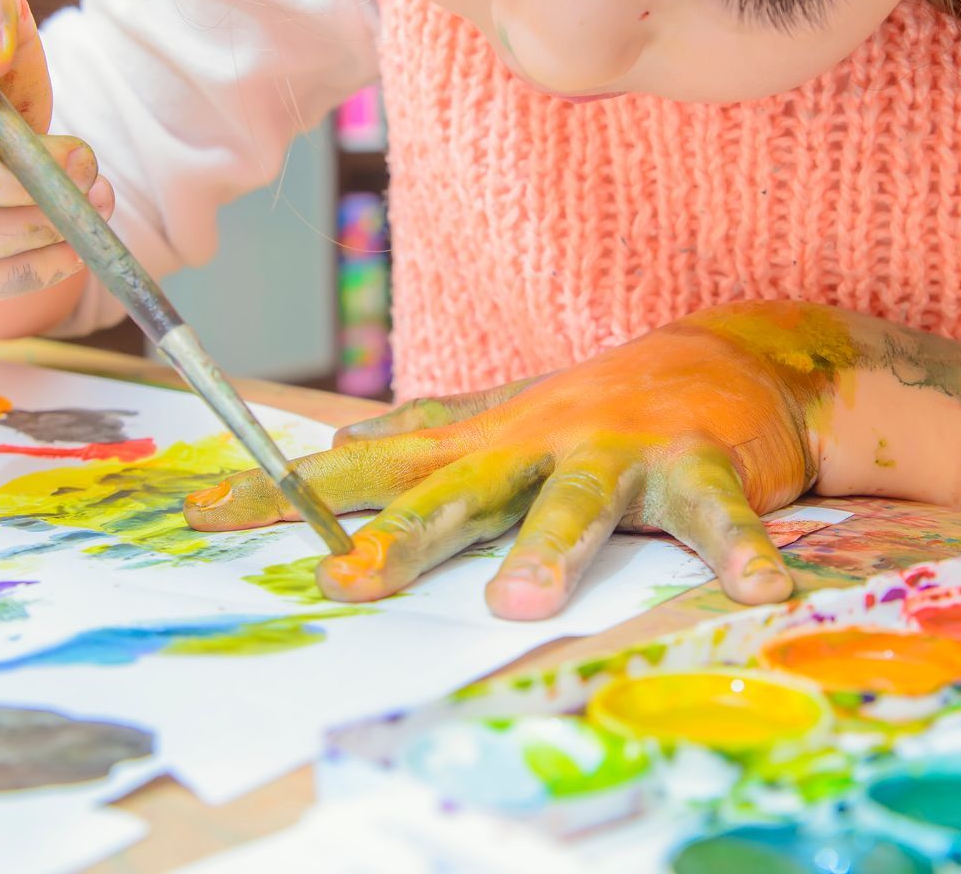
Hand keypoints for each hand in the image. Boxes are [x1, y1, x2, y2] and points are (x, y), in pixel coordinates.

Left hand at [186, 304, 844, 619]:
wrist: (723, 358)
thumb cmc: (594, 406)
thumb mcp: (499, 419)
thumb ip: (423, 435)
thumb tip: (334, 444)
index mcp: (482, 443)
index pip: (367, 465)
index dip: (286, 490)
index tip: (204, 515)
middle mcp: (538, 442)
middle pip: (460, 492)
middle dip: (403, 537)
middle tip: (348, 582)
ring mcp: (618, 449)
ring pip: (579, 500)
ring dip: (551, 547)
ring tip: (522, 601)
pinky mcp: (700, 463)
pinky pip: (716, 511)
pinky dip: (736, 547)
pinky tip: (756, 586)